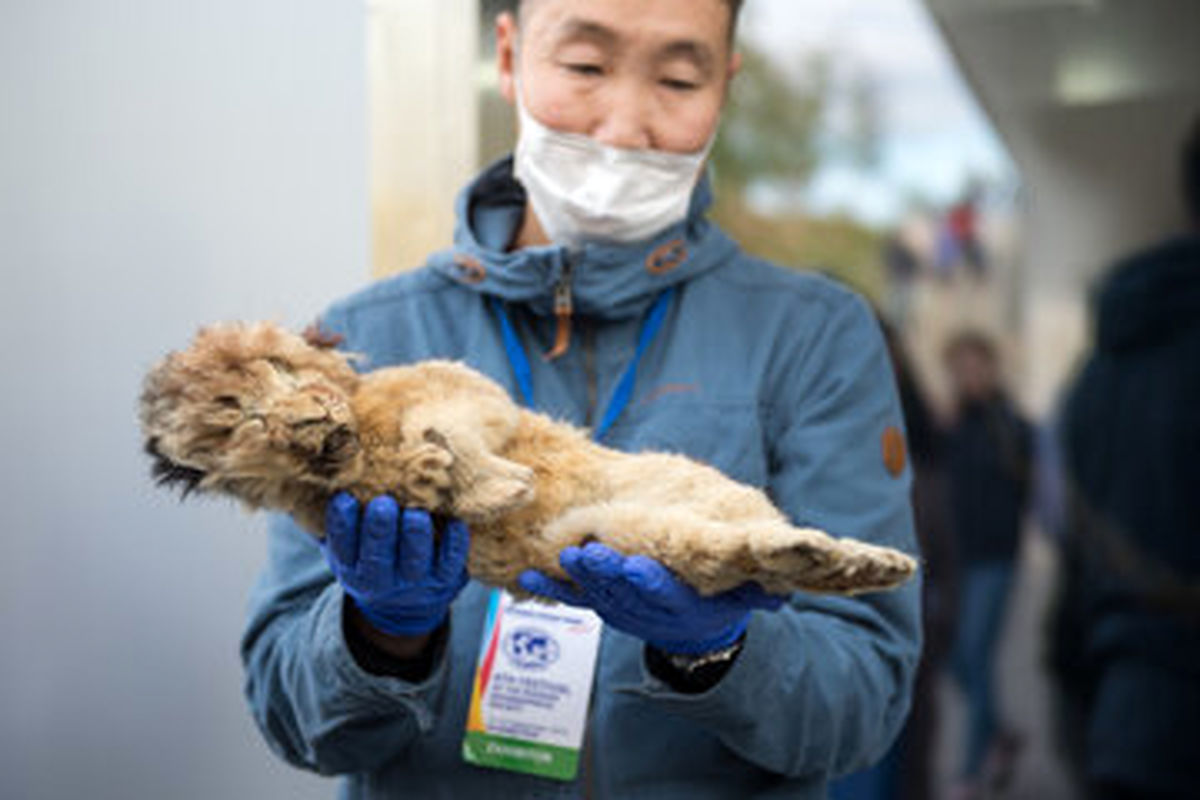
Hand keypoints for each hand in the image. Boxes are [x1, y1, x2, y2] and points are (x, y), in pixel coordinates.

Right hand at [321, 493, 469, 636]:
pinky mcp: (445, 579)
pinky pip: (451, 562)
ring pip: (414, 560)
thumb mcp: (346, 549)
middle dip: (380, 529)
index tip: (345, 498)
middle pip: (377, 555)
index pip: (341, 547)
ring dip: (415, 536)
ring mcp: (414, 581)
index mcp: (351, 567)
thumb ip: (334, 522)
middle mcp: (380, 579)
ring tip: (416, 513)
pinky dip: (455, 543)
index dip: (342, 524)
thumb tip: (313, 477)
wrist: (404, 606)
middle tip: (383, 503)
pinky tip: (456, 523)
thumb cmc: (371, 559)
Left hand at [518, 542, 784, 655]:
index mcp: (682, 604)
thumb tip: (779, 594)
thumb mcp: (742, 597)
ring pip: (595, 593)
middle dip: (604, 572)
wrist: (696, 635)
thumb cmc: (722, 599)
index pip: (664, 593)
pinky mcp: (602, 607)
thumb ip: (754, 591)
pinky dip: (549, 588)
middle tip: (587, 552)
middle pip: (623, 591)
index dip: (649, 582)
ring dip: (576, 576)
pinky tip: (526, 576)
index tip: (635, 567)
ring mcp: (621, 610)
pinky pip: (572, 599)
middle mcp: (647, 611)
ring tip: (559, 555)